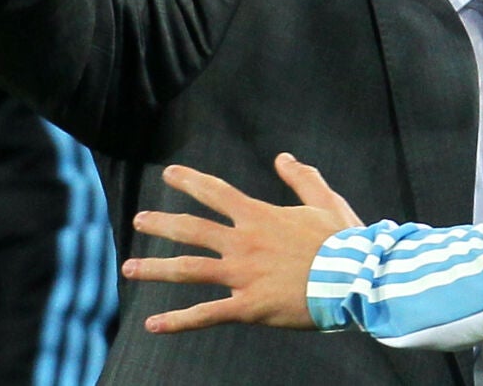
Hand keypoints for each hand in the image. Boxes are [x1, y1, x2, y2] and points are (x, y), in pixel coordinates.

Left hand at [124, 153, 362, 333]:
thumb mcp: (324, 200)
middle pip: (191, 229)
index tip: (168, 174)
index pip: (216, 192)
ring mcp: (242, 275)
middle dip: (161, 224)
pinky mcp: (247, 306)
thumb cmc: (343, 239)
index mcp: (260, 216)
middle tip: (138, 220)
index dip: (189, 181)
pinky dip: (177, 321)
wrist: (354, 278)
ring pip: (188, 269)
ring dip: (155, 269)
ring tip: (127, 269)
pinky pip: (206, 314)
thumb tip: (282, 157)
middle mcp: (244, 243)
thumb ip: (301, 177)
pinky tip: (152, 324)